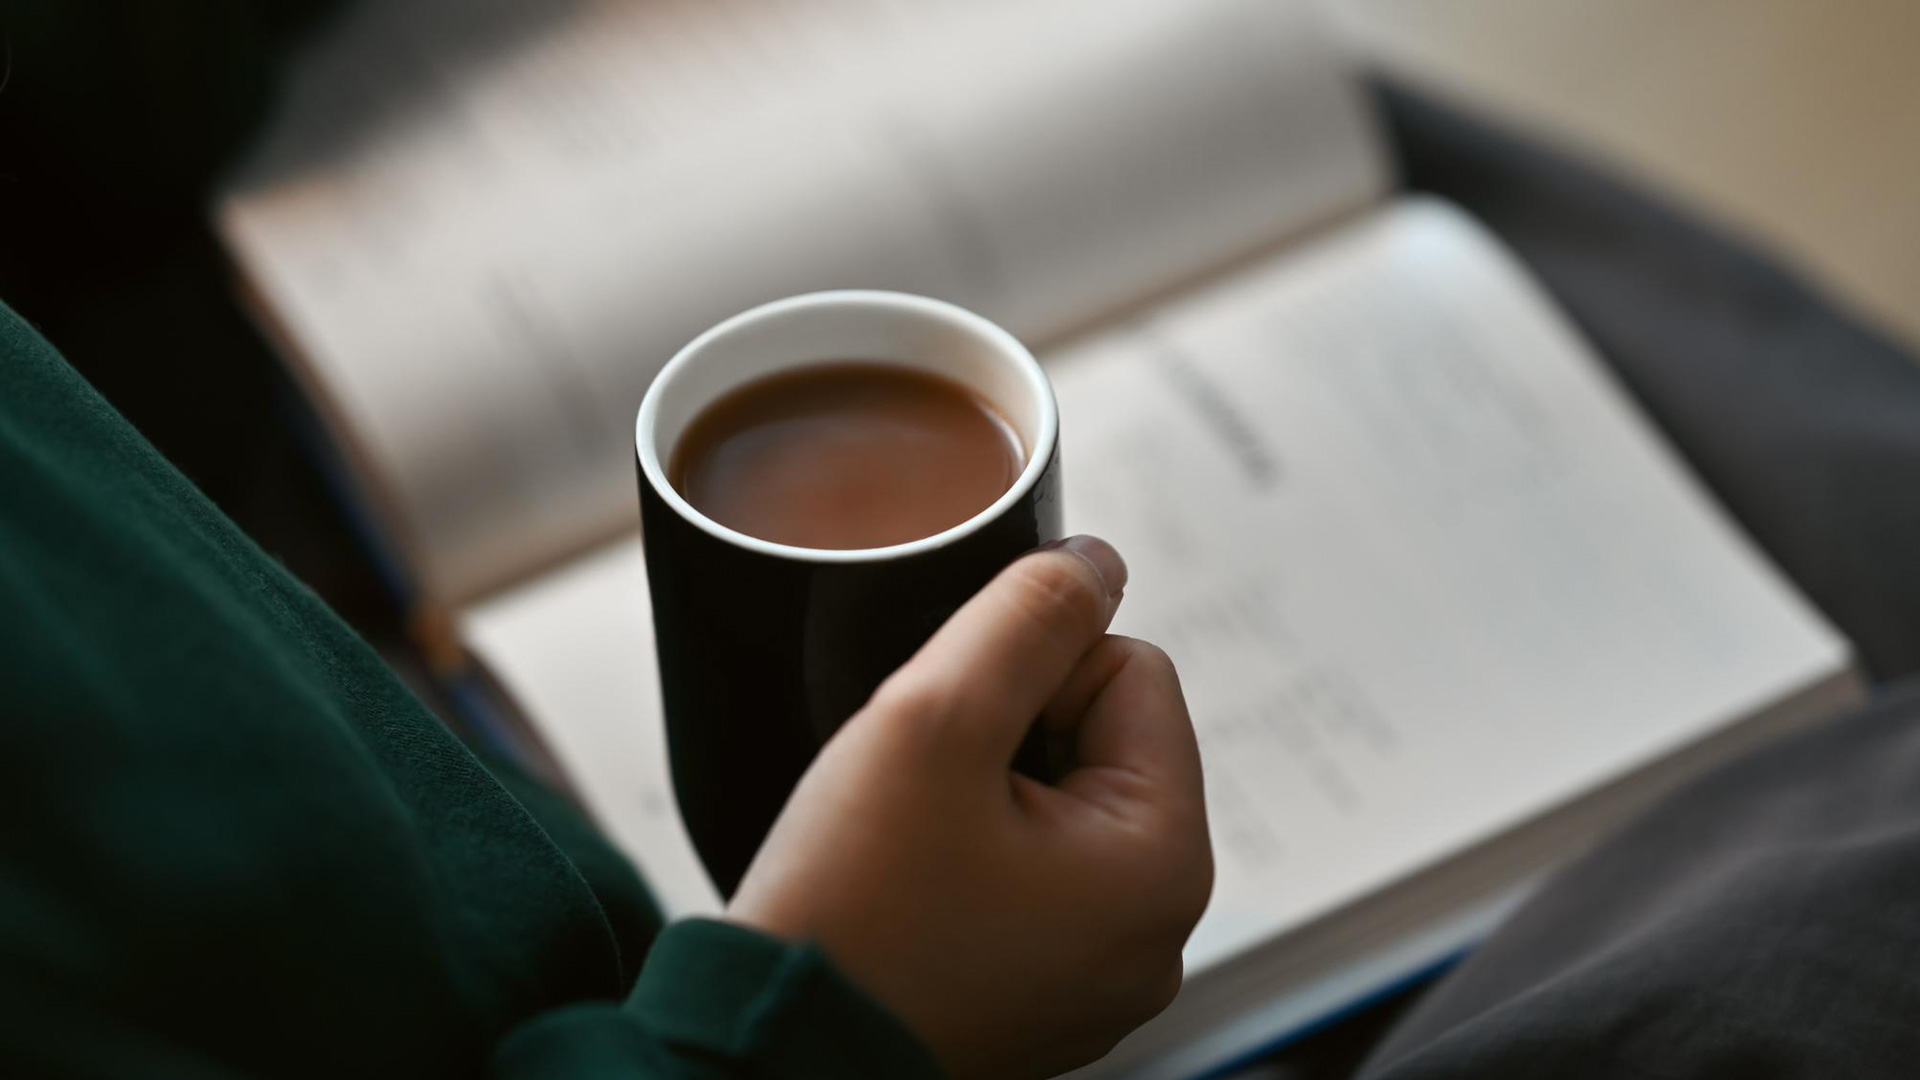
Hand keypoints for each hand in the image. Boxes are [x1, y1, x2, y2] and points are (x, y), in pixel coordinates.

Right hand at [727, 536, 1212, 1078]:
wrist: (769, 1050)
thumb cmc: (850, 909)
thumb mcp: (935, 719)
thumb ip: (1026, 617)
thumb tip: (1096, 560)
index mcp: (1164, 865)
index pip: (1134, 671)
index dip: (1034, 669)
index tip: (955, 727)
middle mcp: (1158, 933)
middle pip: (1105, 738)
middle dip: (1012, 733)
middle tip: (926, 789)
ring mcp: (1103, 973)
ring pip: (1062, 801)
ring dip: (988, 792)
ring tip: (914, 839)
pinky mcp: (1047, 993)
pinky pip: (1034, 874)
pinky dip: (974, 856)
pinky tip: (915, 883)